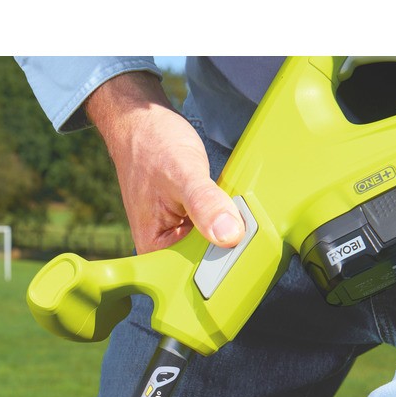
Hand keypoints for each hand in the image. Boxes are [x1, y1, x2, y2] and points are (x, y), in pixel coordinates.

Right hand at [85, 72, 244, 254]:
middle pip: (208, 263)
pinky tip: (237, 211)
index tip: (245, 251)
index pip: (194, 273)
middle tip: (251, 231)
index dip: (222, 264)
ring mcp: (179, 235)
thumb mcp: (182, 173)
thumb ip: (205, 203)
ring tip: (244, 219)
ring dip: (232, 234)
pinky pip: (216, 229)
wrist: (144, 123)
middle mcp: (164, 249)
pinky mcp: (191, 222)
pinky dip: (228, 220)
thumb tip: (229, 235)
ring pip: (215, 246)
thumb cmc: (152, 146)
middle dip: (230, 247)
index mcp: (153, 249)